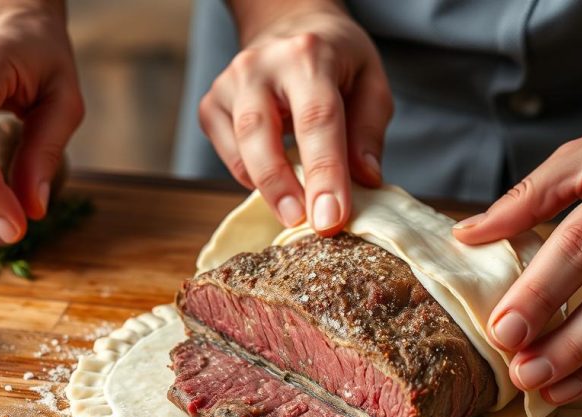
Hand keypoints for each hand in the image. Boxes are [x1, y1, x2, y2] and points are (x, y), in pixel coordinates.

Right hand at [200, 1, 392, 234]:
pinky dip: (250, 175)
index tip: (331, 218)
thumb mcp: (370, 81)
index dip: (324, 173)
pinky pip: (227, 153)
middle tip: (303, 225)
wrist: (289, 27)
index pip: (317, 120)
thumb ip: (368, 131)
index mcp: (308, 55)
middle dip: (282, 187)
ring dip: (267, 188)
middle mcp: (260, 65)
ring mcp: (229, 84)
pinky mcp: (211, 104)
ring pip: (238, 147)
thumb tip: (364, 181)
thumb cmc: (337, 61)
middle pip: (260, 133)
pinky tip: (275, 180)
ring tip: (294, 213)